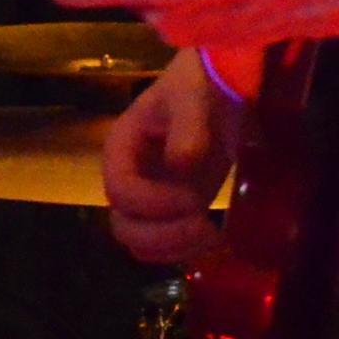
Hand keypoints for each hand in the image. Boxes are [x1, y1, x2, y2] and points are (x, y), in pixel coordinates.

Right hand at [105, 51, 242, 262]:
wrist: (219, 88)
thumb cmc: (199, 85)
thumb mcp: (192, 97)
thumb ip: (187, 128)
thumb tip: (181, 165)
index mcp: (122, 148)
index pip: (119, 189)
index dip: (150, 203)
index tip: (191, 199)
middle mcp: (129, 178)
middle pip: (125, 226)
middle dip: (163, 235)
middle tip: (204, 226)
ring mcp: (150, 199)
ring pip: (143, 243)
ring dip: (176, 249)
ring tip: (213, 237)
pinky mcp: (173, 212)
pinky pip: (167, 246)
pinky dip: (187, 252)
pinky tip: (216, 241)